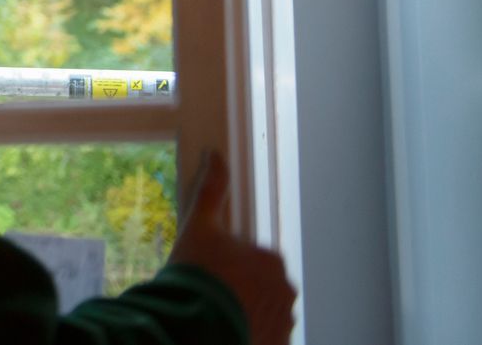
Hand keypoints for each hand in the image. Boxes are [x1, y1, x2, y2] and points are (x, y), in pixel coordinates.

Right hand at [169, 151, 296, 344]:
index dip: (229, 265)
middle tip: (212, 296)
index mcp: (272, 259)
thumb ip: (212, 190)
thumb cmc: (198, 272)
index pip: (254, 259)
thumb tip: (216, 154)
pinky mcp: (279, 343)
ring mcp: (284, 320)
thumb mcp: (199, 225)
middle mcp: (286, 289)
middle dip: (241, 291)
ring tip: (217, 317)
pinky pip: (267, 336)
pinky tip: (228, 331)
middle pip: (261, 287)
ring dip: (248, 315)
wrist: (196, 323)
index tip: (210, 274)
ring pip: (265, 313)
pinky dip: (252, 334)